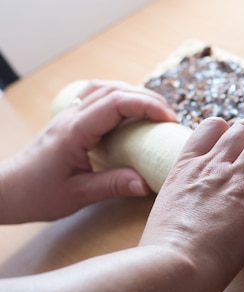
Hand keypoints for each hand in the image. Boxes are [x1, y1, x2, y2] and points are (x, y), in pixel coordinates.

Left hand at [0, 80, 177, 223]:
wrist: (6, 191)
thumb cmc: (37, 195)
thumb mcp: (77, 195)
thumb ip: (113, 186)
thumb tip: (146, 183)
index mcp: (74, 131)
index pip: (116, 104)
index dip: (147, 106)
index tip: (169, 120)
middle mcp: (71, 117)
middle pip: (115, 90)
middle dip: (148, 98)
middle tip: (171, 117)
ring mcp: (69, 115)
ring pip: (105, 88)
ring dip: (134, 94)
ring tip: (156, 111)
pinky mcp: (69, 120)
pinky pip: (96, 96)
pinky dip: (118, 96)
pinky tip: (129, 109)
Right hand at [140, 118, 243, 291]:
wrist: (175, 265)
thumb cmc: (165, 250)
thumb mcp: (165, 210)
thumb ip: (184, 198)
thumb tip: (193, 210)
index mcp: (186, 167)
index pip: (212, 126)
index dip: (230, 133)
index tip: (239, 150)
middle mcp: (213, 165)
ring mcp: (236, 179)